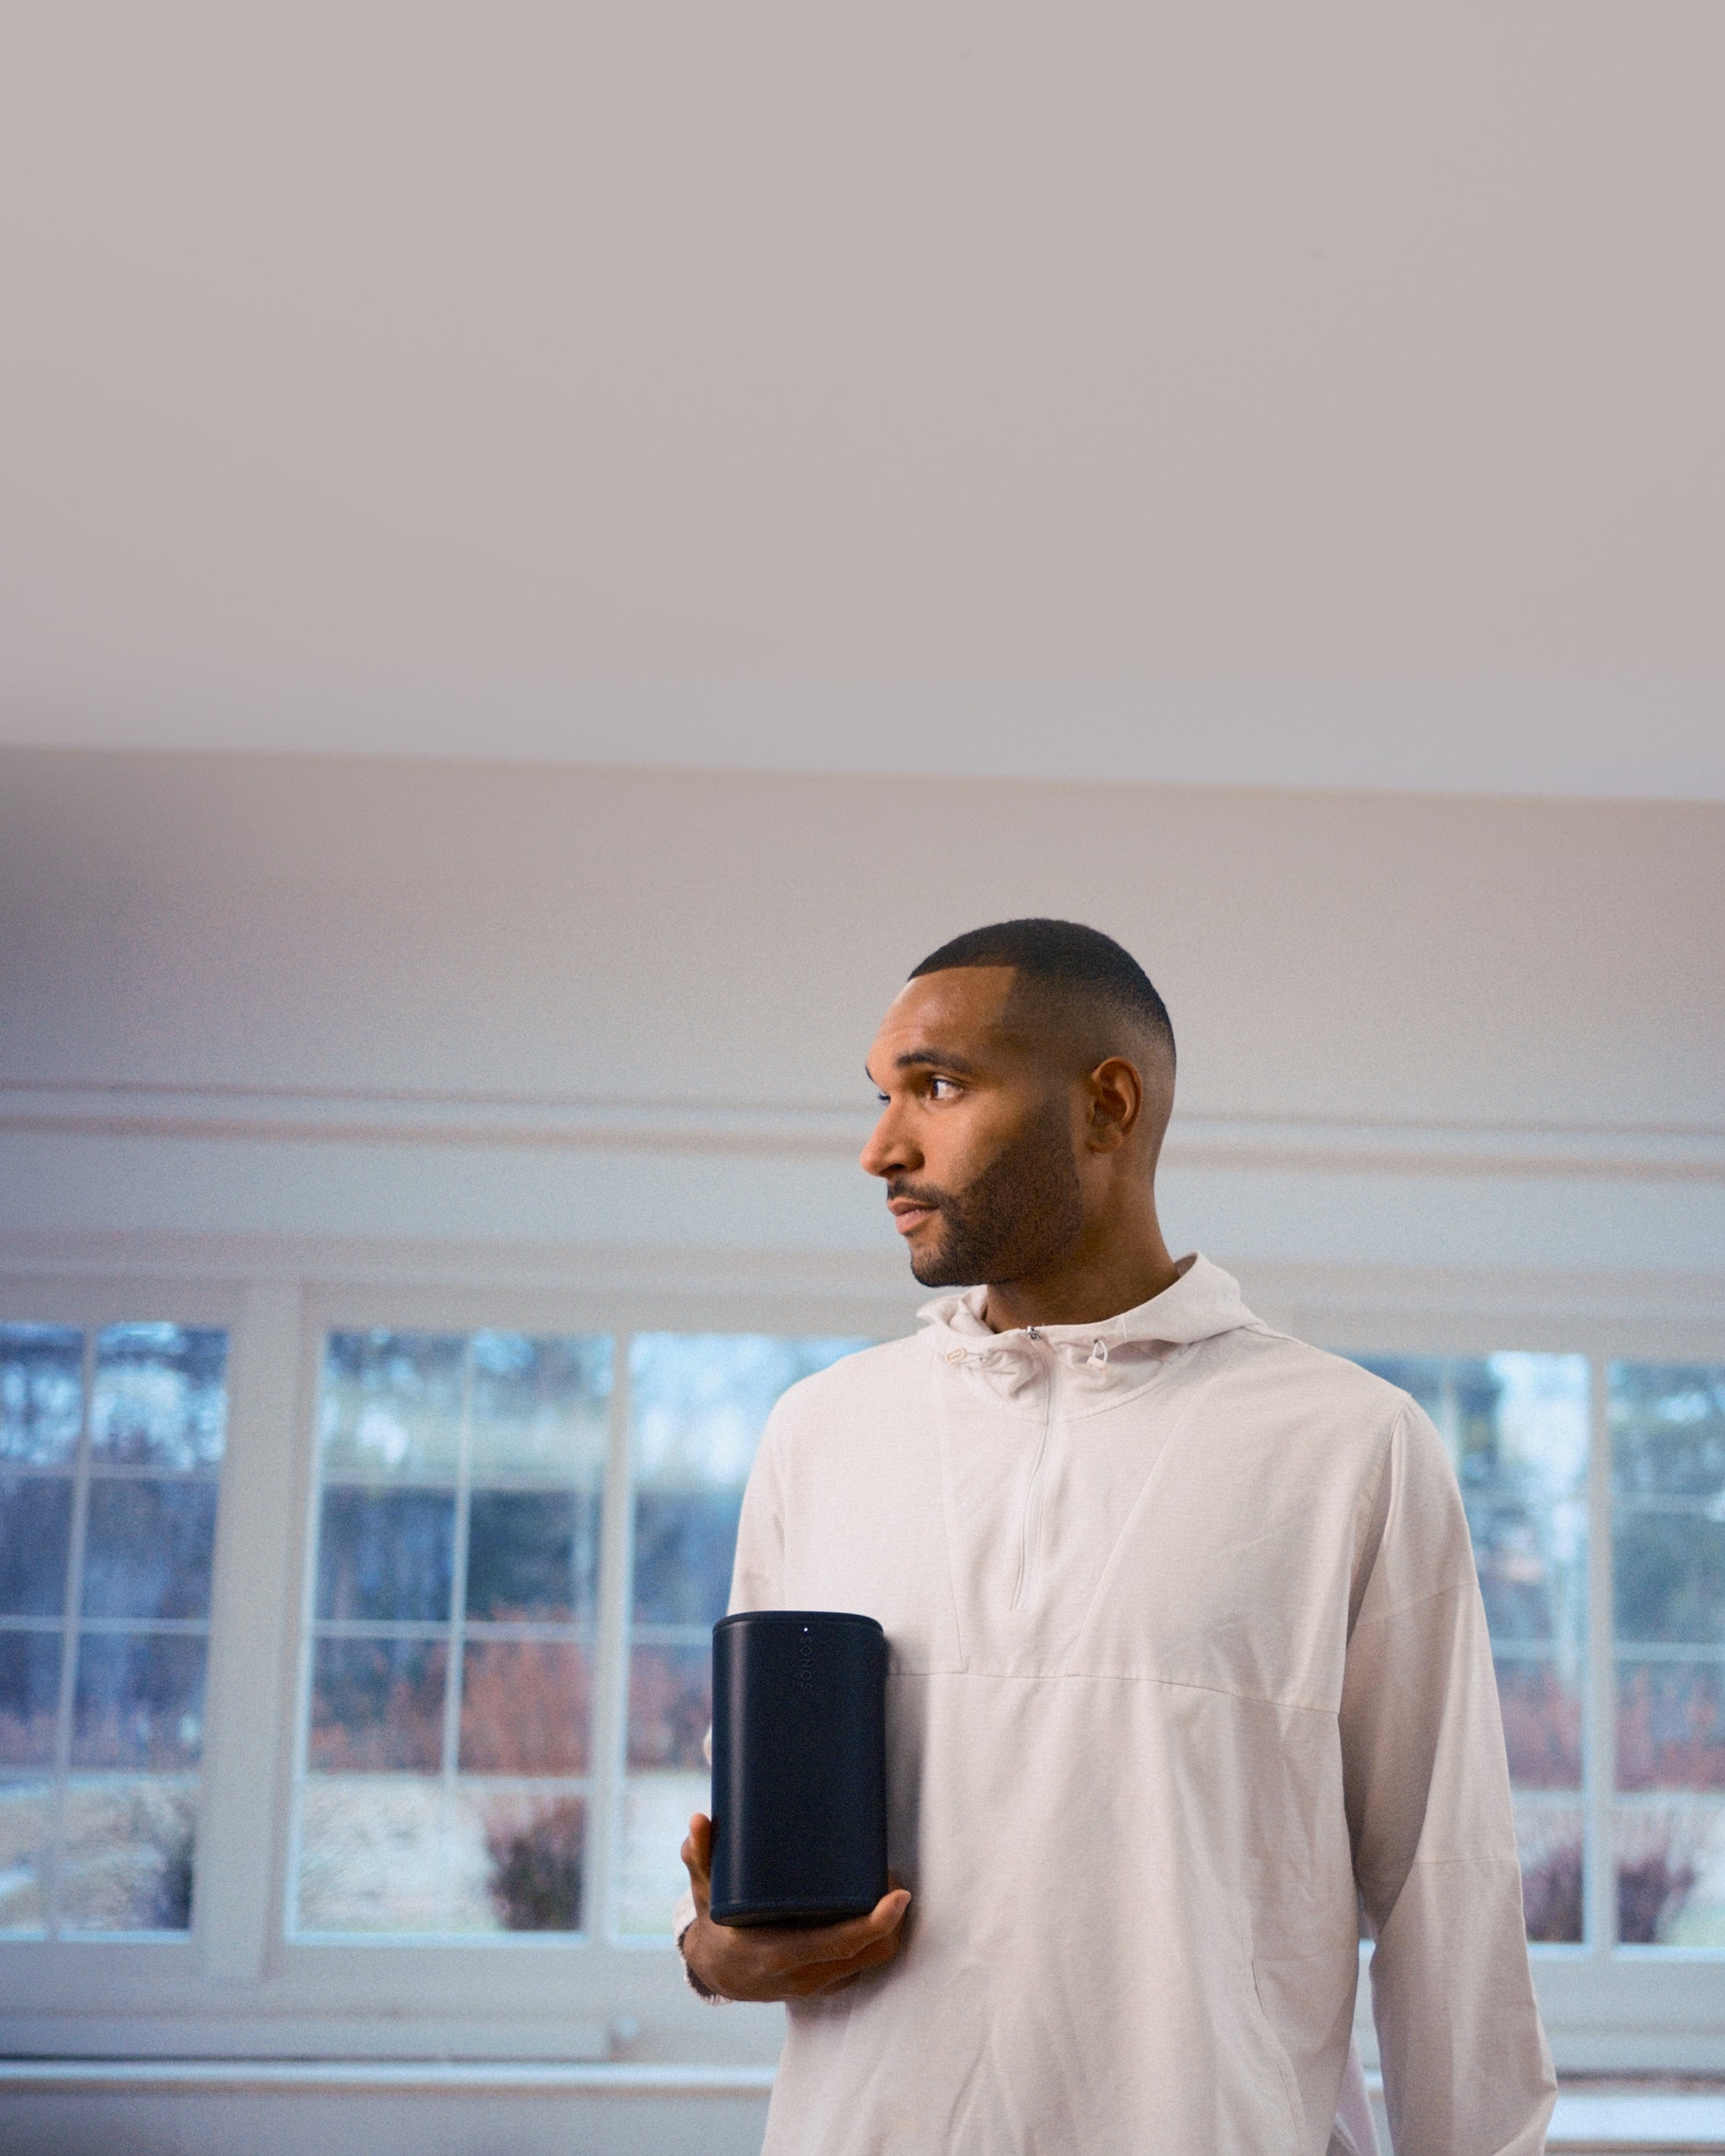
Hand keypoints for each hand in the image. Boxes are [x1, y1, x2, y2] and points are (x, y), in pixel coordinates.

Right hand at [678, 1812, 910, 2001]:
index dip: (875, 1923)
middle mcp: (802, 1976)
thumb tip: (698, 1819)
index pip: (840, 1945)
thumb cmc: (716, 1924)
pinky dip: (876, 1941)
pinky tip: (875, 1911)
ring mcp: (815, 1985)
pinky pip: (862, 1967)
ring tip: (886, 1888)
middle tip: (889, 1875)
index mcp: (777, 1954)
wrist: (714, 1971)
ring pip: (872, 1962)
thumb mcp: (705, 1891)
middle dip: (892, 1920)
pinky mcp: (822, 1986)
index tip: (899, 1894)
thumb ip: (701, 1857)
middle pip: (869, 1954)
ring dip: (888, 1929)